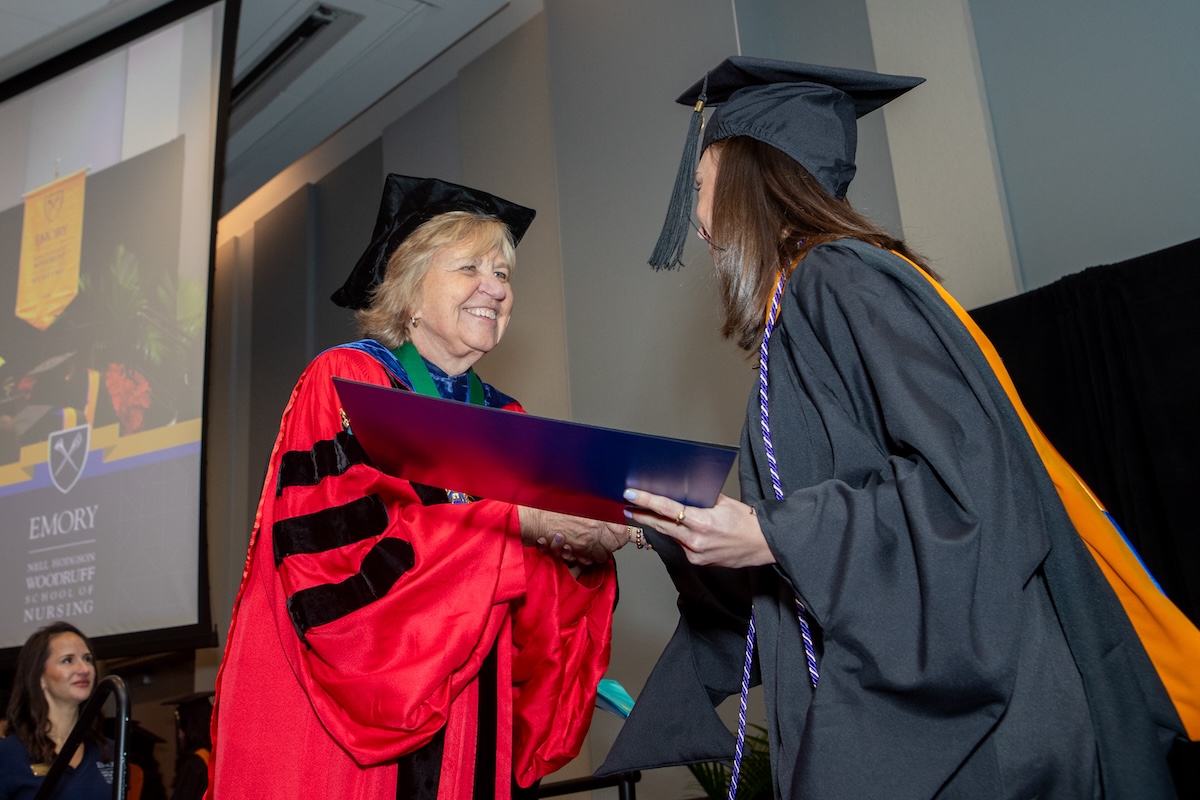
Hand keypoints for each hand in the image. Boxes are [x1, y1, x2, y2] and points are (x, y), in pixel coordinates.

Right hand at [518, 507, 631, 564]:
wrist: (536, 517)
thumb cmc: (553, 507)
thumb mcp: (579, 501)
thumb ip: (595, 509)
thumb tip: (608, 513)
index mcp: (599, 514)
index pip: (622, 531)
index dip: (621, 535)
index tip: (618, 534)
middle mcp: (595, 528)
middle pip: (614, 546)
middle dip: (610, 546)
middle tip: (604, 541)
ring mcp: (586, 541)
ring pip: (602, 556)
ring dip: (598, 553)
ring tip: (590, 546)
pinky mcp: (576, 551)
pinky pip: (588, 560)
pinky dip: (586, 558)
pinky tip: (579, 550)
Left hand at [622, 489, 775, 567]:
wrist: (762, 545)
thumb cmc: (746, 521)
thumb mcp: (723, 502)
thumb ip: (700, 498)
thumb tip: (680, 490)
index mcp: (702, 522)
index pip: (668, 509)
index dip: (646, 502)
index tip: (630, 495)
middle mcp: (696, 541)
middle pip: (661, 525)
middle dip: (642, 514)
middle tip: (627, 505)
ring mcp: (695, 554)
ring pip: (671, 536)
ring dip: (659, 524)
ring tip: (644, 513)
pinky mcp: (698, 561)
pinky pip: (681, 545)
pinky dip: (678, 535)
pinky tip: (677, 528)